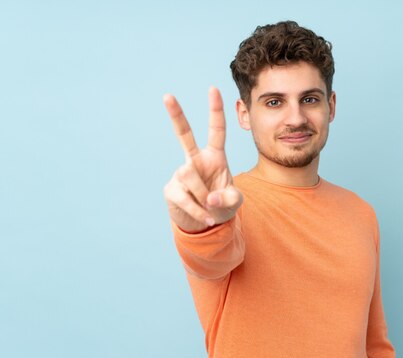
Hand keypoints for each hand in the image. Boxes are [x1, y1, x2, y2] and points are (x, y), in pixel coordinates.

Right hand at [163, 87, 242, 232]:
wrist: (204, 224)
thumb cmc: (221, 204)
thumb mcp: (235, 202)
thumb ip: (231, 198)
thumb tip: (210, 198)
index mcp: (215, 156)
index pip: (216, 130)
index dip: (215, 110)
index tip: (213, 89)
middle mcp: (195, 160)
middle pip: (184, 135)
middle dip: (176, 115)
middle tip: (167, 95)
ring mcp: (181, 173)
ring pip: (189, 175)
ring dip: (202, 195)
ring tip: (210, 207)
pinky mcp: (171, 189)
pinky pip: (184, 197)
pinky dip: (197, 210)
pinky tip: (204, 216)